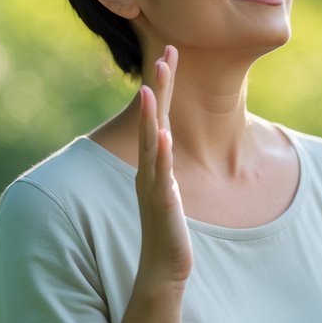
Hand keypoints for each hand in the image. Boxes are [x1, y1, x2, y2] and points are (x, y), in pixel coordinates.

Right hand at [135, 46, 191, 286]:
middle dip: (161, 87)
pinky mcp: (160, 202)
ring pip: (151, 143)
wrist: (162, 268)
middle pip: (154, 120)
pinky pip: (160, 174)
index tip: (172, 54)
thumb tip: (170, 144)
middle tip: (165, 54)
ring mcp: (152, 184)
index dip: (166, 85)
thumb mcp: (170, 188)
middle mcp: (149, 168)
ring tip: (153, 87)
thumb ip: (168, 165)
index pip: (161, 115)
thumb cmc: (168, 229)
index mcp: (155, 162)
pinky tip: (164, 135)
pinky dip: (161, 154)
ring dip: (153, 115)